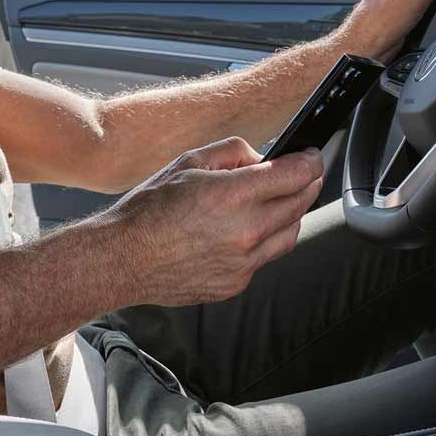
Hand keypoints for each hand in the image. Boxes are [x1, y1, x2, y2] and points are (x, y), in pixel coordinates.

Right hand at [101, 137, 323, 307]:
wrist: (123, 258)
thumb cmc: (148, 210)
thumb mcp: (188, 161)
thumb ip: (234, 152)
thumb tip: (263, 157)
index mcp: (233, 195)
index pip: (296, 174)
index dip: (311, 160)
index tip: (312, 156)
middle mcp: (245, 231)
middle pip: (301, 203)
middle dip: (309, 183)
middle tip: (306, 173)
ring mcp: (243, 262)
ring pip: (291, 233)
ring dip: (293, 213)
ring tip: (281, 200)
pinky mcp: (236, 283)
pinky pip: (266, 258)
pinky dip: (265, 240)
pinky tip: (247, 230)